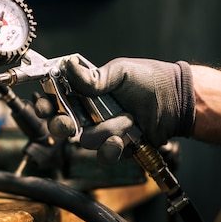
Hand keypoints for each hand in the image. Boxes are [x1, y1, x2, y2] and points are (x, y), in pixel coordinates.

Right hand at [38, 56, 195, 163]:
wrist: (177, 102)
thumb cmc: (151, 81)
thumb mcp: (120, 72)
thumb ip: (92, 77)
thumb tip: (68, 67)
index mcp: (85, 92)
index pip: (56, 100)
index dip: (45, 105)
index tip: (45, 106)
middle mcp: (89, 113)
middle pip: (61, 125)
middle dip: (62, 125)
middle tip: (70, 123)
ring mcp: (102, 131)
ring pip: (85, 140)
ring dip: (105, 131)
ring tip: (126, 120)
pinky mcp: (116, 147)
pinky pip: (103, 155)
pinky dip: (112, 149)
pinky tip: (124, 139)